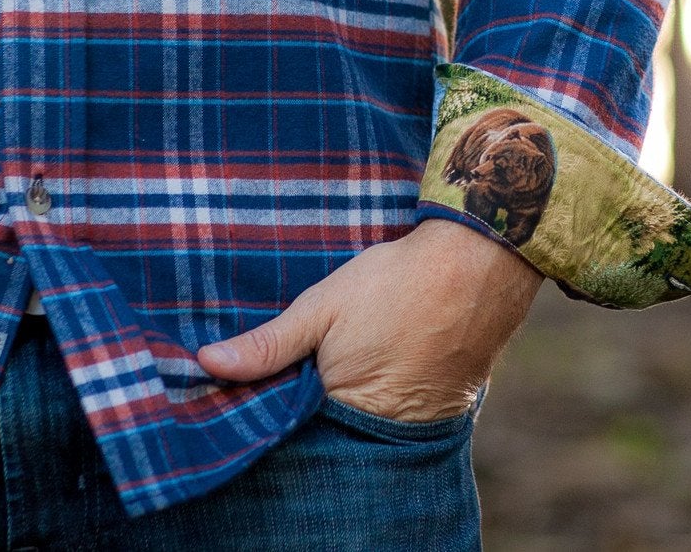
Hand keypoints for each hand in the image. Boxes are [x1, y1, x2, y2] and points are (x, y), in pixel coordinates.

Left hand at [197, 218, 541, 422]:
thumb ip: (269, 343)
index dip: (270, 405)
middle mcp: (384, 429)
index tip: (244, 386)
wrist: (483, 263)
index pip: (291, 426)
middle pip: (329, 428)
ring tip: (334, 361)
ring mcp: (420, 419)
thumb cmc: (399, 282)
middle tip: (291, 368)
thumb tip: (207, 364)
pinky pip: (400, 408)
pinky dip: (382, 392)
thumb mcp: (324, 305)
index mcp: (345, 409)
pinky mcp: (445, 404)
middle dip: (308, 403)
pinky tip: (374, 361)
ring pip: (364, 419)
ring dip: (346, 397)